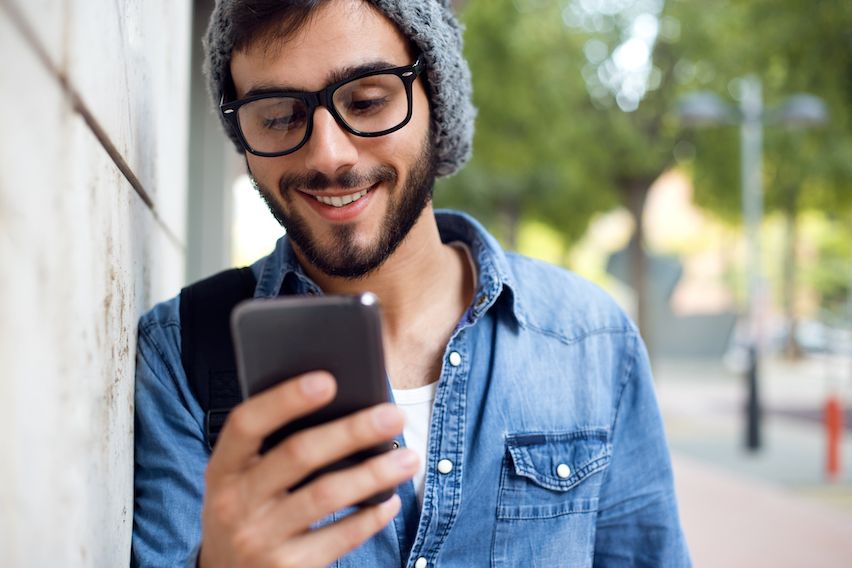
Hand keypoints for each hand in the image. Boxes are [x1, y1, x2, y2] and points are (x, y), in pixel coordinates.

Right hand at [198, 371, 415, 567]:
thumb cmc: (245, 511)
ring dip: (374, 473)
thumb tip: (341, 407)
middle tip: (393, 415)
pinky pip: (340, 538)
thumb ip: (273, 446)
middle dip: (352, 431)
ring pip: (327, 495)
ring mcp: (260, 538)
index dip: (285, 399)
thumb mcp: (241, 479)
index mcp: (222, 468)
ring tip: (409, 458)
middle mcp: (235, 502)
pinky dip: (370, 517)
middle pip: (299, 454)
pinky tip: (390, 500)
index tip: (327, 380)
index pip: (247, 423)